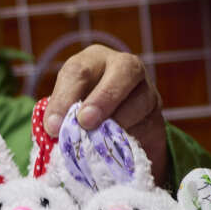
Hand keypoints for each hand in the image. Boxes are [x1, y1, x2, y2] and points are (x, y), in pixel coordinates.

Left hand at [42, 45, 168, 185]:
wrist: (115, 128)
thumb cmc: (82, 112)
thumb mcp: (67, 107)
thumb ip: (61, 115)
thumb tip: (55, 129)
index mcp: (93, 60)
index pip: (78, 71)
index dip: (64, 98)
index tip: (53, 127)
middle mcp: (123, 67)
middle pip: (123, 71)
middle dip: (103, 98)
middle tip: (86, 122)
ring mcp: (145, 90)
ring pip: (140, 100)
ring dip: (119, 123)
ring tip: (99, 141)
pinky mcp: (156, 116)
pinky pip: (147, 126)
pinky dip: (131, 138)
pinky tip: (115, 149)